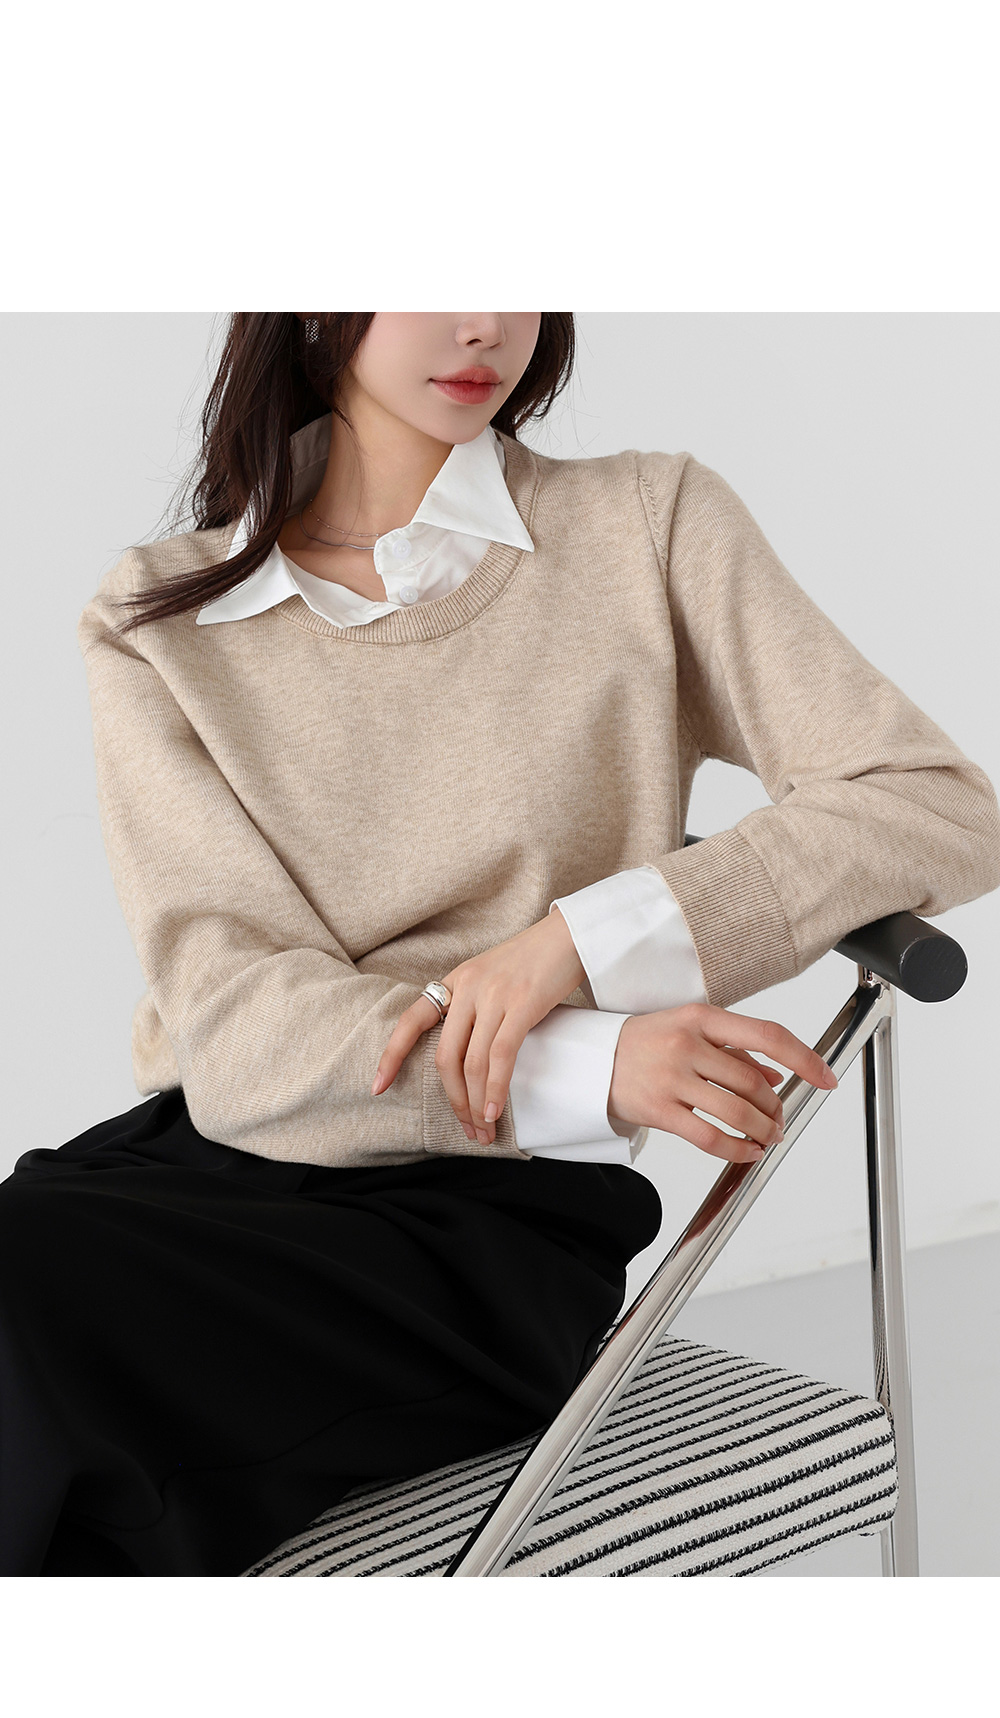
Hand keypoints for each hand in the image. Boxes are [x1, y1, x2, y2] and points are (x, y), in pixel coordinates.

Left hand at [371, 909, 586, 1145]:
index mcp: (455, 981)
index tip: (378, 1087)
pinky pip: (500, 1056)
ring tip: (484, 1129)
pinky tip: (494, 1110)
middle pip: (445, 1057)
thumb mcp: (492, 978)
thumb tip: (471, 1057)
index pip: (412, 1020)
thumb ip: (476, 1009)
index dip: (392, 1055)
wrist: (570, 936)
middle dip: (454, 1100)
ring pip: (472, 1062)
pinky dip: (495, 1089)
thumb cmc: (536, 962)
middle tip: (466, 1129)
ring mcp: (493, 995)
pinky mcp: (522, 1004)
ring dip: (476, 1103)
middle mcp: (467, 987)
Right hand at [607, 1003, 837, 1164]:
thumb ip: (734, 1051)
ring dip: (762, 1130)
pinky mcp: (657, 1109)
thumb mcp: (690, 1031)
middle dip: (775, 1106)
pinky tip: (747, 1152)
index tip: (826, 1078)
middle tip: (780, 1120)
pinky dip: (737, 1149)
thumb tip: (776, 1075)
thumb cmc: (646, 1043)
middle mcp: (687, 1044)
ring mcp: (671, 1077)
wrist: (590, 1059)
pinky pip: (709, 1137)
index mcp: (701, 1017)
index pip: (767, 1035)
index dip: (804, 1058)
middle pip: (752, 1081)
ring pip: (736, 1111)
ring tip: (768, 1136)